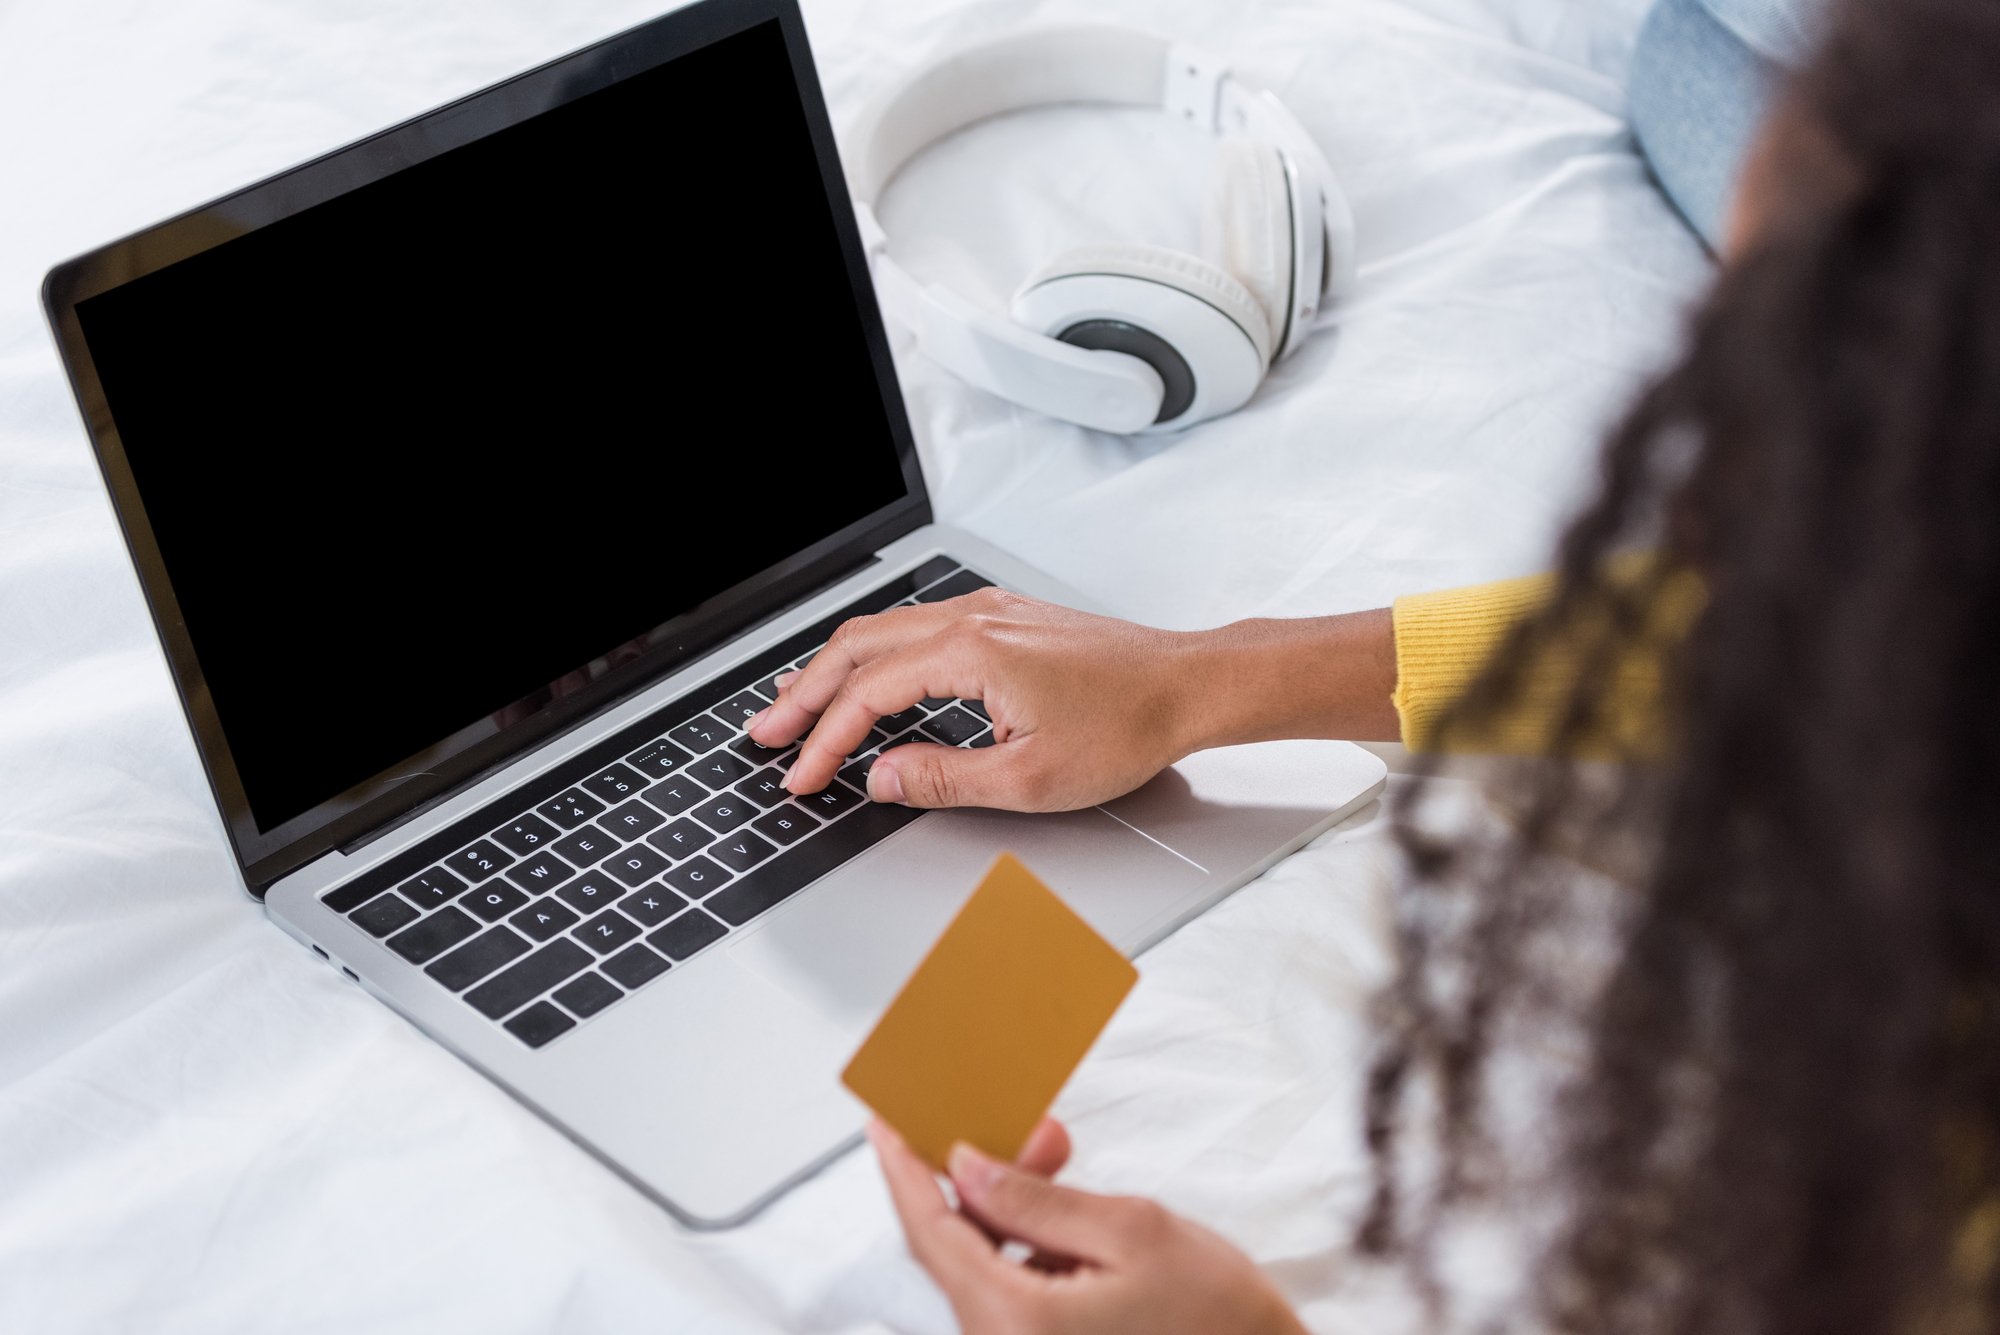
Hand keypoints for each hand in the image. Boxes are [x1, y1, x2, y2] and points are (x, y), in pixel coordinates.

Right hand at [744, 589, 1397, 811]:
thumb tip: (880, 778)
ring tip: (795, 702)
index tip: (801, 778)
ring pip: (883, 631)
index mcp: (971, 652)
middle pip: (859, 649)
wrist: (1189, 686)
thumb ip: (943, 778)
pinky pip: (915, 627)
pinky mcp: (1003, 619)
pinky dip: (874, 655)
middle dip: (805, 694)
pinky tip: (866, 675)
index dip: (825, 742)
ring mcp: (987, 612)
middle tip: (767, 733)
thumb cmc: (1128, 726)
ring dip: (833, 669)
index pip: (869, 695)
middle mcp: (972, 619)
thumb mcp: (1031, 777)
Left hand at [870, 1120, 1306, 1334]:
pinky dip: (1028, 1244)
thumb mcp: (1131, 1230)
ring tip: (1059, 1154)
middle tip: (1020, 1125)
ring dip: (1009, 1208)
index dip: (901, 1169)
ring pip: (984, 1268)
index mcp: (1015, 1323)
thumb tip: (965, 1168)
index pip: (932, 1232)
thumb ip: (1035, 1200)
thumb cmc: (1220, 1319)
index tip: (882, 1122)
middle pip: (954, 1250)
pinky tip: (1067, 1212)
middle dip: (978, 1176)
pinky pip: (1012, 1292)